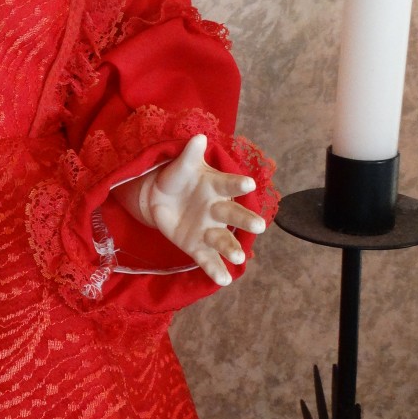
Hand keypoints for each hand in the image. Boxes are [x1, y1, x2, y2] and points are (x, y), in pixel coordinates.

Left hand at [111, 134, 266, 287]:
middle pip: (234, 215)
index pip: (229, 184)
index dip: (238, 184)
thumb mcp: (179, 166)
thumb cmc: (176, 178)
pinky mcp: (197, 245)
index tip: (249, 185)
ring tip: (239, 258)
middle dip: (246, 221)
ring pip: (224, 240)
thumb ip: (189, 155)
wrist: (158, 196)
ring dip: (232, 248)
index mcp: (215, 186)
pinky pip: (207, 258)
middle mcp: (217, 209)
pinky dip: (215, 269)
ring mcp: (209, 229)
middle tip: (259, 226)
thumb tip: (198, 138)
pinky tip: (223, 280)